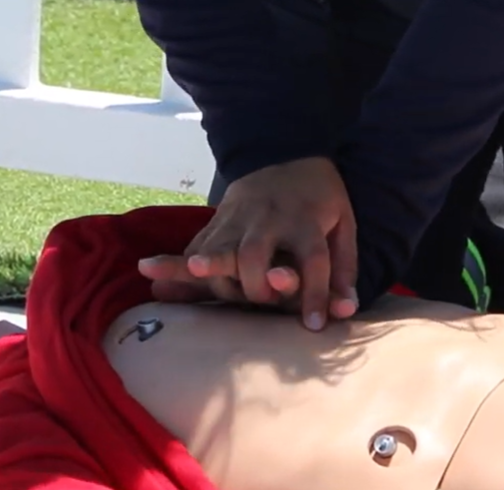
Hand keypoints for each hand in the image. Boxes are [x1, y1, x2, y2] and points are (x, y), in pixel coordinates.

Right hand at [138, 157, 359, 330]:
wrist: (283, 149)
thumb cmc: (318, 195)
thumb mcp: (343, 223)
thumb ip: (343, 266)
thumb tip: (345, 308)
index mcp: (305, 220)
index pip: (312, 258)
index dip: (315, 293)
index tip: (316, 325)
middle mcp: (269, 219)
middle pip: (257, 252)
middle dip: (255, 281)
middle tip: (259, 302)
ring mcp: (239, 217)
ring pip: (221, 245)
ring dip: (210, 263)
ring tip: (196, 274)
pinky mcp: (218, 219)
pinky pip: (198, 242)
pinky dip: (181, 260)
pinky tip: (158, 273)